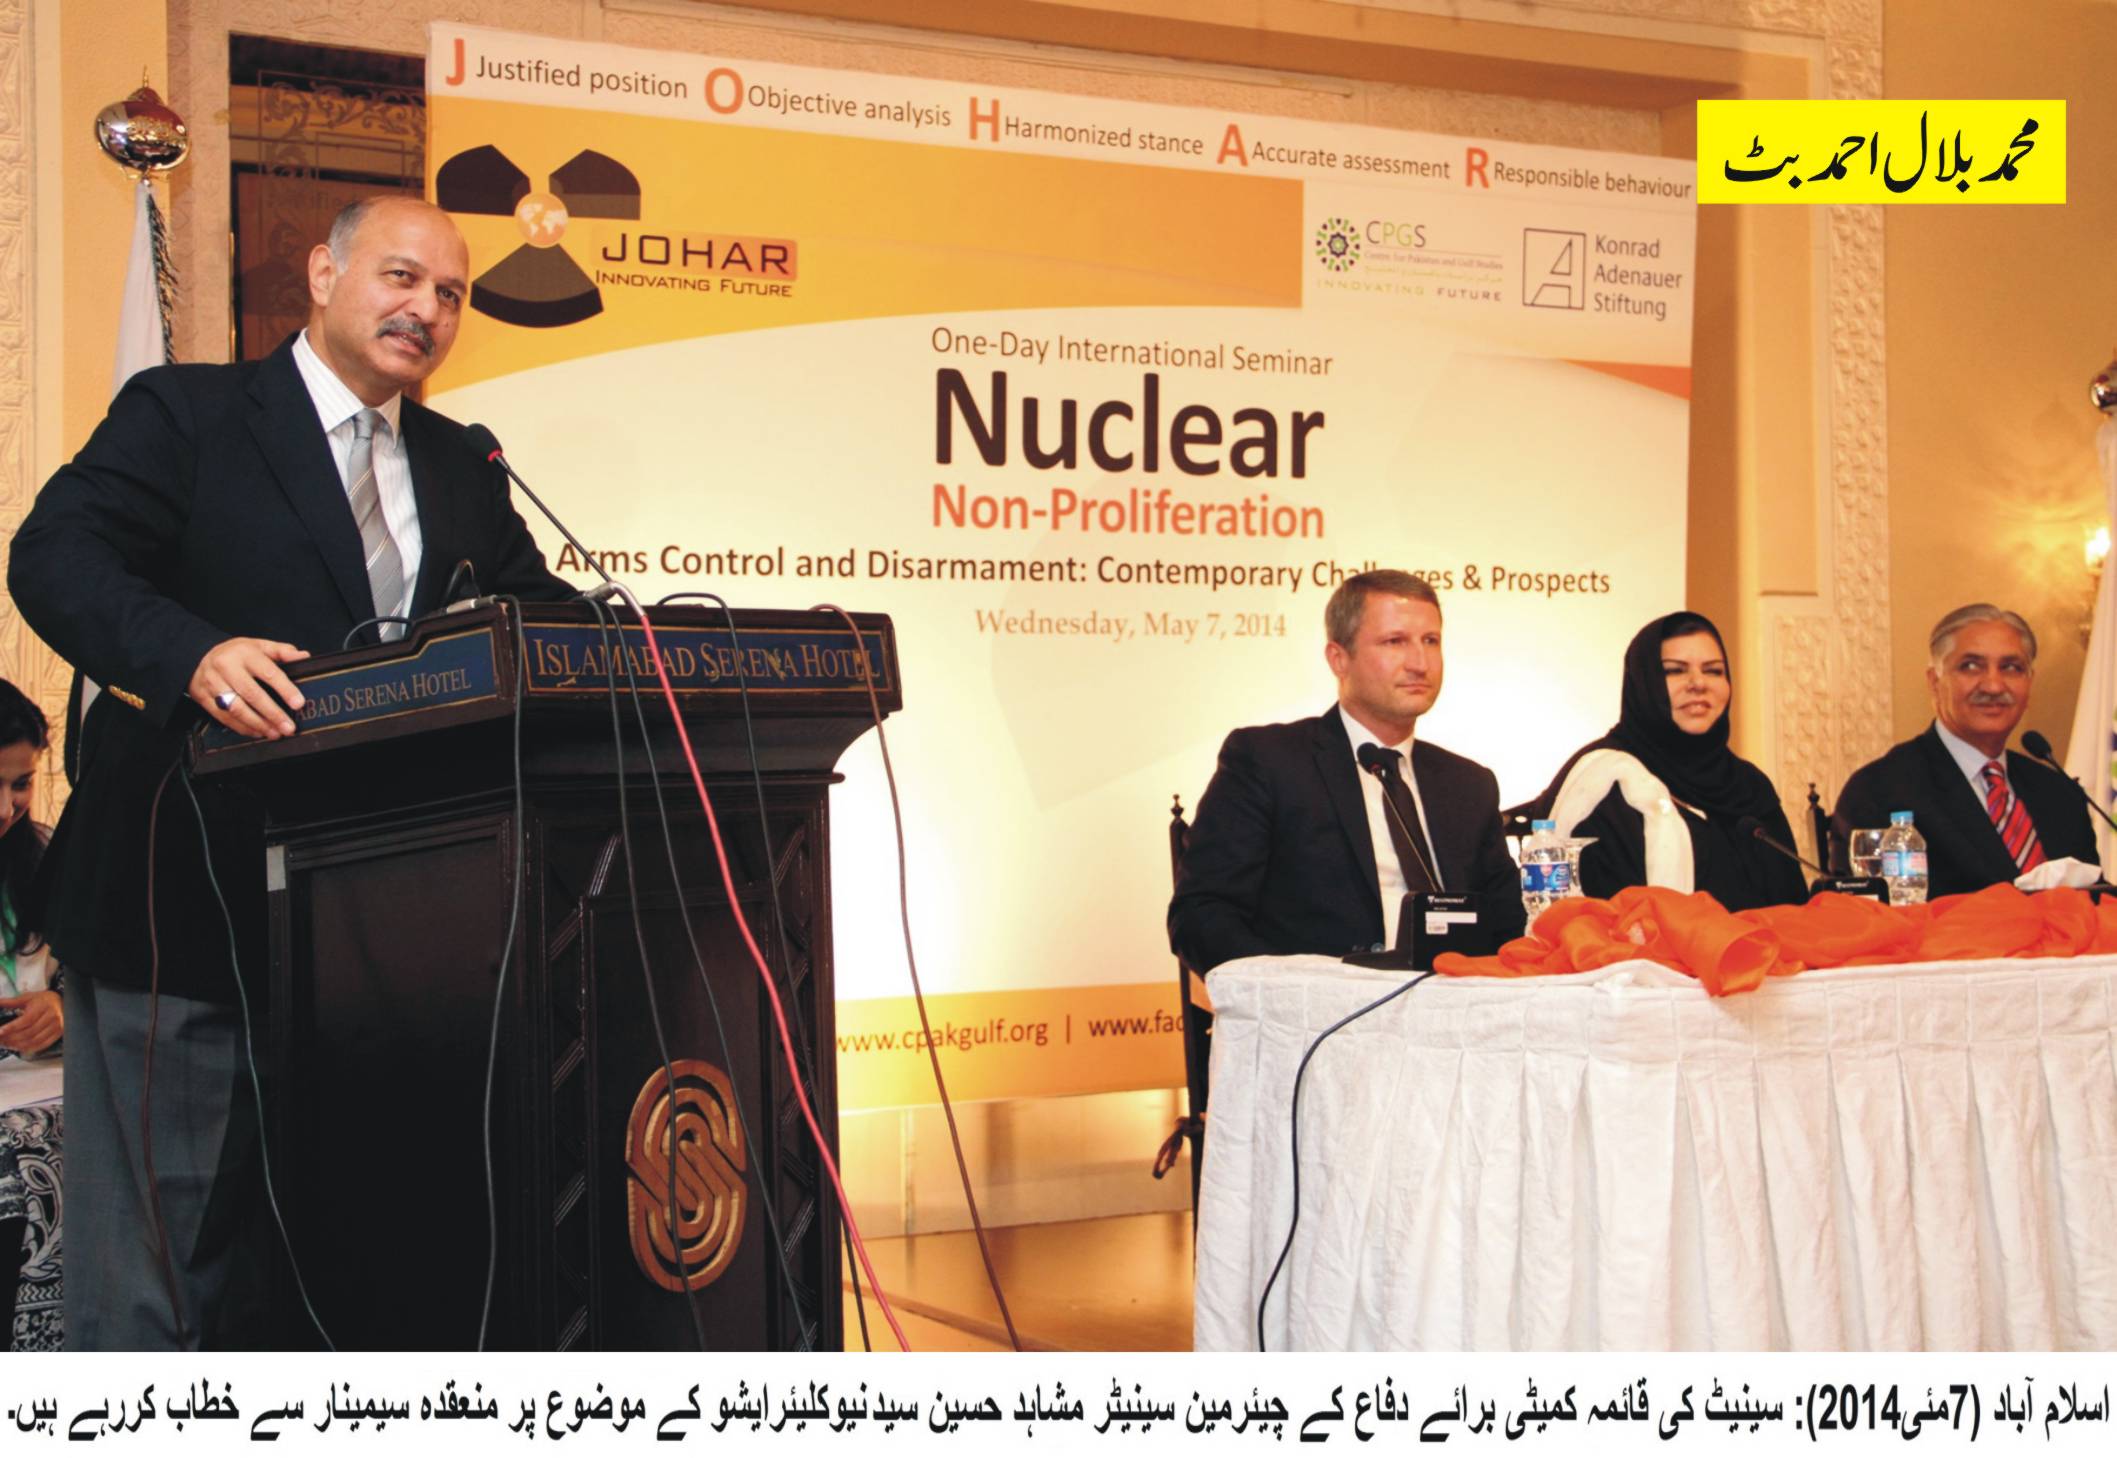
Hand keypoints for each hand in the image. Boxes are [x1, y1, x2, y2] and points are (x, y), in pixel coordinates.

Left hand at [0, 990, 61, 1054]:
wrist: (60, 1002)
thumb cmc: (42, 1000)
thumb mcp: (27, 998)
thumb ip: (11, 1002)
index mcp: (43, 1006)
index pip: (26, 1020)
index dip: (12, 1027)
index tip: (0, 1032)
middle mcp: (52, 1017)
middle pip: (29, 1032)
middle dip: (12, 1038)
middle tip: (0, 1040)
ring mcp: (56, 1027)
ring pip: (34, 1041)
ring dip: (18, 1045)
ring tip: (7, 1044)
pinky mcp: (58, 1034)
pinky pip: (42, 1045)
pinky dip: (29, 1048)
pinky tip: (18, 1047)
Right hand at [189, 638, 309, 738]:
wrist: (199, 655)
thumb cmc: (235, 653)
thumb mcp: (259, 645)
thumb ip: (282, 651)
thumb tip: (302, 656)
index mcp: (244, 653)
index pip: (268, 672)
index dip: (285, 689)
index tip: (298, 703)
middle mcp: (226, 667)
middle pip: (251, 694)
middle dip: (272, 713)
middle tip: (288, 726)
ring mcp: (212, 683)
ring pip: (236, 708)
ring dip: (258, 724)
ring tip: (274, 732)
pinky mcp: (203, 697)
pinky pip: (224, 716)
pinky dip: (242, 727)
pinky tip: (257, 731)